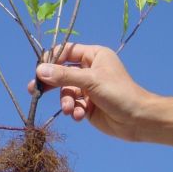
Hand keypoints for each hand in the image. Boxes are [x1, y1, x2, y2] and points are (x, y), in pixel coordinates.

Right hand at [28, 43, 153, 140]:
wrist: (137, 120)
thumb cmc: (119, 93)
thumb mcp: (90, 81)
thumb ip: (64, 76)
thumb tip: (39, 70)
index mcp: (93, 55)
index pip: (66, 51)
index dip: (52, 59)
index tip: (40, 70)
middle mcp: (89, 69)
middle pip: (61, 72)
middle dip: (51, 83)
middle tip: (35, 90)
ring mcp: (88, 88)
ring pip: (66, 91)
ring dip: (65, 101)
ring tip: (69, 109)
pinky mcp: (88, 105)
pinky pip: (72, 105)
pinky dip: (74, 110)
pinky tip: (79, 116)